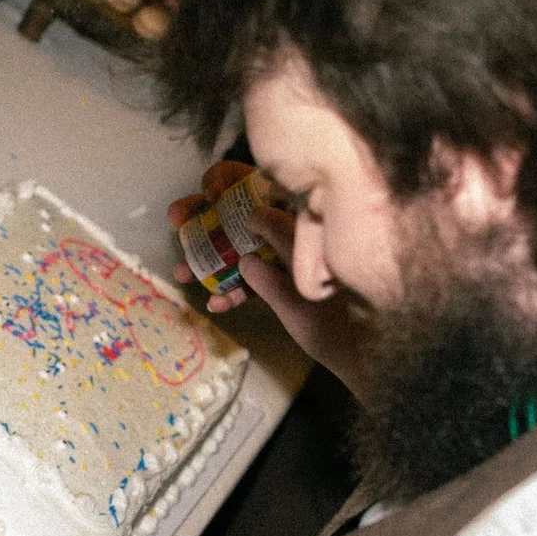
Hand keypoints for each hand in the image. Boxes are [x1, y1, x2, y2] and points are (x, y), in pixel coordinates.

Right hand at [169, 200, 378, 401]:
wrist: (360, 351)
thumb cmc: (335, 322)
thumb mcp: (298, 297)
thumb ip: (270, 277)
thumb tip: (244, 259)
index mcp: (296, 222)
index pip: (258, 187)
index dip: (226, 184)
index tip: (206, 196)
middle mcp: (288, 233)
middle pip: (240, 214)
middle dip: (204, 219)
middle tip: (176, 221)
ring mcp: (283, 258)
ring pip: (239, 249)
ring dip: (208, 261)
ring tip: (181, 274)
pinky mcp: (281, 282)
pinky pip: (251, 278)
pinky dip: (232, 290)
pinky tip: (216, 305)